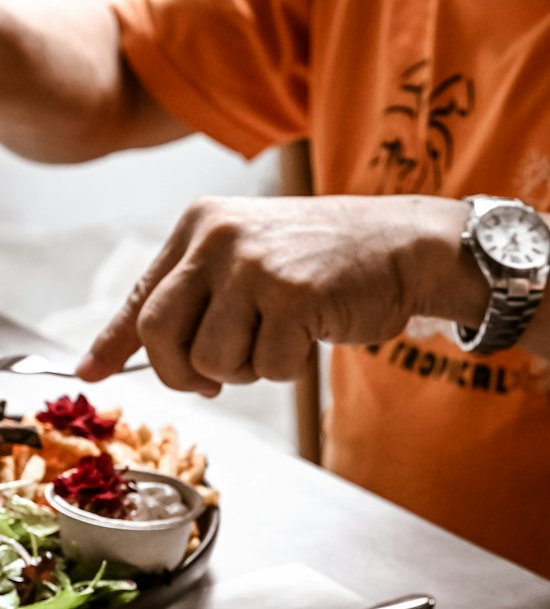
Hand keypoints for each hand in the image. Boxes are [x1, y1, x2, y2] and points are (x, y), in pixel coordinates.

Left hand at [76, 194, 462, 394]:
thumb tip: (145, 356)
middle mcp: (218, 238)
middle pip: (161, 334)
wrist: (400, 246)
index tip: (91, 372)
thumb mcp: (251, 261)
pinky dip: (287, 369)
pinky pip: (266, 367)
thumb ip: (201, 298)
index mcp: (200, 226)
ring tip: (277, 342)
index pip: (142, 295)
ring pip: (213, 360)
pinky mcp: (293, 297)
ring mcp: (254, 266)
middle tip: (211, 382)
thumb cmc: (327, 262)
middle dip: (182, 374)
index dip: (113, 342)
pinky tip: (310, 336)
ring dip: (244, 372)